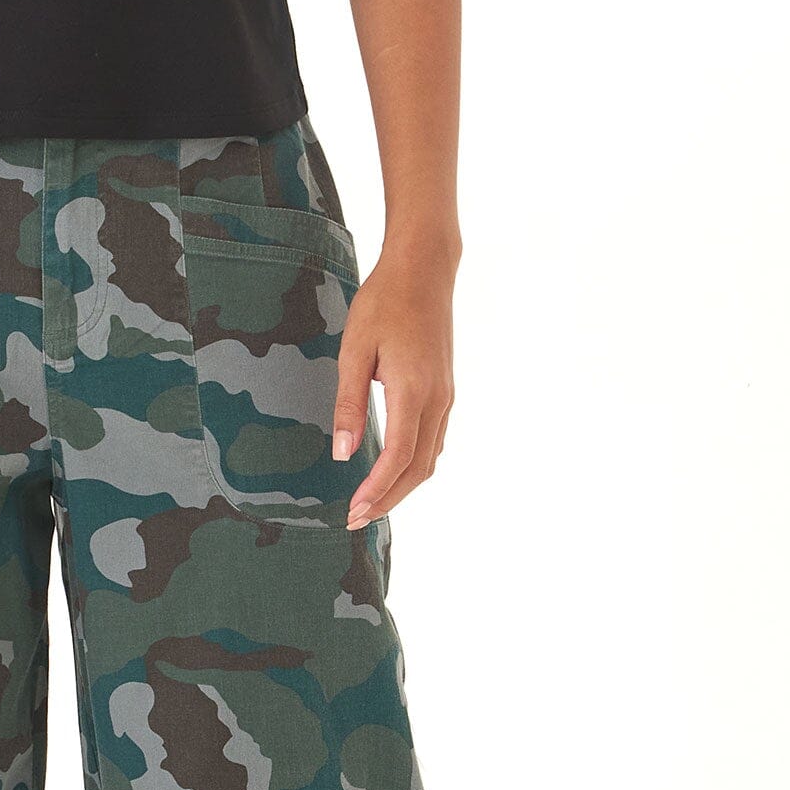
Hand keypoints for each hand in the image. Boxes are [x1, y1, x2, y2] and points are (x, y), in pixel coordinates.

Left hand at [332, 246, 454, 526]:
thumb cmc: (384, 303)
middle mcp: (438, 400)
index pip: (399, 457)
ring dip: (403, 486)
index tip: (354, 512)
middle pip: (419, 468)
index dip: (377, 491)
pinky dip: (415, 465)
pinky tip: (394, 470)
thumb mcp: (354, 350)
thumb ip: (349, 405)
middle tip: (357, 519)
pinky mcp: (445, 390)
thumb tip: (343, 453)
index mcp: (414, 390)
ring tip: (372, 503)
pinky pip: (434, 440)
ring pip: (430, 458)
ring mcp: (446, 396)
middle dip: (389, 499)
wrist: (424, 270)